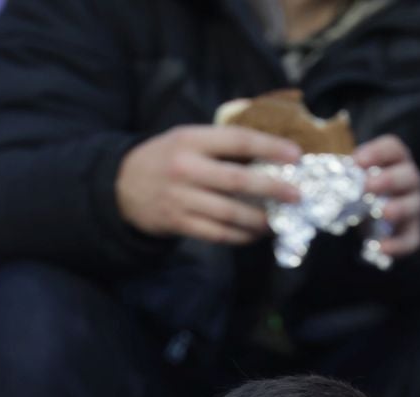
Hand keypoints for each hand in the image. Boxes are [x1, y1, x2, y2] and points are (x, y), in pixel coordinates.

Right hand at [115, 124, 302, 243]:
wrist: (122, 186)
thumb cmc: (166, 158)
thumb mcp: (186, 138)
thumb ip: (220, 144)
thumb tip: (270, 152)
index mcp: (191, 140)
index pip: (237, 141)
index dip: (269, 147)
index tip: (296, 155)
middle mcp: (186, 169)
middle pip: (238, 181)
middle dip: (272, 188)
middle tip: (297, 194)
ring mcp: (181, 199)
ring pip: (230, 213)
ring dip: (259, 219)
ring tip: (277, 220)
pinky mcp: (179, 223)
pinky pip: (218, 233)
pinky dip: (241, 236)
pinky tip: (255, 233)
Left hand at [354, 133, 419, 258]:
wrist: (391, 218)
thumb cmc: (368, 191)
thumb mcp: (358, 179)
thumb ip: (343, 176)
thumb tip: (305, 177)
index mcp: (394, 162)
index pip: (393, 148)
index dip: (377, 152)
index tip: (357, 160)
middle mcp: (409, 182)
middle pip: (407, 175)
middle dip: (388, 179)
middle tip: (366, 185)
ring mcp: (414, 208)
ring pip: (413, 206)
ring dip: (398, 208)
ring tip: (383, 212)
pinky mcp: (413, 233)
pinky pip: (411, 239)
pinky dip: (397, 245)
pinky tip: (380, 248)